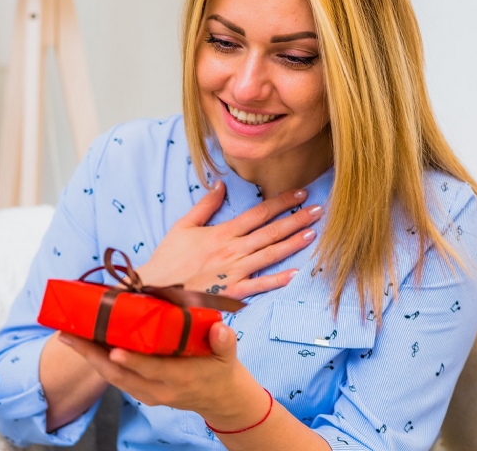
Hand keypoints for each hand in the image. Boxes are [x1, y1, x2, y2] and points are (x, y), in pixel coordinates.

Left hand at [58, 323, 267, 426]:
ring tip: (69, 335)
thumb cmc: (220, 371)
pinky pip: (115, 378)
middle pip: (119, 375)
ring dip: (89, 357)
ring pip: (112, 378)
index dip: (132, 361)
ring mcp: (146, 393)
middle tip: (69, 334)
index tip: (113, 349)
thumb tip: (221, 328)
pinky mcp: (140, 392)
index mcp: (179, 379)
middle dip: (92, 356)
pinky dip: (98, 362)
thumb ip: (224, 342)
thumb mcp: (227, 356)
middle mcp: (158, 390)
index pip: (151, 370)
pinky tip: (85, 344)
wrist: (219, 399)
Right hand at [136, 181, 321, 298]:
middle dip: (297, 219)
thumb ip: (205, 205)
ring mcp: (234, 272)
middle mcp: (233, 250)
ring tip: (314, 233)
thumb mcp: (183, 226)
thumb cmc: (169, 260)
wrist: (156, 289)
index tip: (301, 194)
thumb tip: (220, 183)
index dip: (282, 202)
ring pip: (270, 255)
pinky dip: (277, 280)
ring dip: (294, 244)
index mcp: (223, 233)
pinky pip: (259, 285)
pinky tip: (295, 274)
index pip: (258, 213)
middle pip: (271, 232)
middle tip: (320, 210)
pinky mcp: (232, 293)